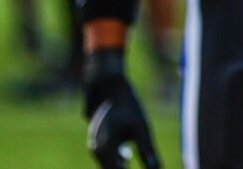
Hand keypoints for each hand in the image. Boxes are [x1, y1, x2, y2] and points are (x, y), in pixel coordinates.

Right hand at [82, 49, 160, 168]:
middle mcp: (96, 148)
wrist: (108, 83)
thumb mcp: (142, 129)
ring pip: (107, 160)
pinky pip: (106, 151)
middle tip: (141, 167)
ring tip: (128, 166)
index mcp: (105, 150)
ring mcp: (94, 140)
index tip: (143, 168)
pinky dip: (115, 156)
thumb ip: (147, 152)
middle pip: (110, 168)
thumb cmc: (127, 106)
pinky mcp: (97, 134)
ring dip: (118, 165)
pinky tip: (126, 157)